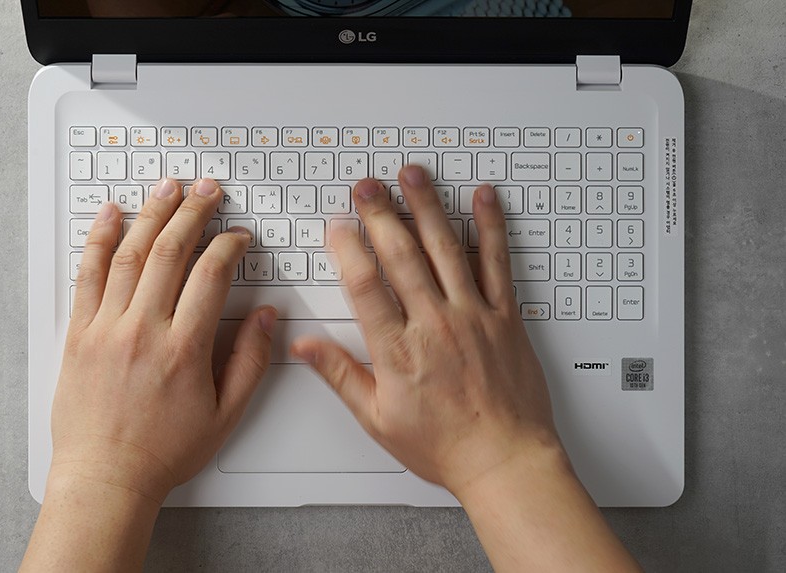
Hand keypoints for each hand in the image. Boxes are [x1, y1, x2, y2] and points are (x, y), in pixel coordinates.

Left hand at [52, 177, 275, 501]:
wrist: (105, 478)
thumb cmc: (164, 451)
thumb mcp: (226, 414)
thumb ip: (250, 361)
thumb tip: (267, 316)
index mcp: (184, 349)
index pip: (211, 275)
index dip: (228, 246)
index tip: (238, 236)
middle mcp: (144, 331)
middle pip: (171, 253)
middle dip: (193, 213)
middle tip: (207, 190)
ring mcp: (106, 329)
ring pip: (131, 255)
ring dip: (152, 214)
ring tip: (168, 188)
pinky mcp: (78, 334)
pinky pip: (87, 276)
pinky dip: (100, 241)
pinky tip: (112, 216)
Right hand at [291, 166, 560, 496]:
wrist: (505, 460)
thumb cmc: (445, 446)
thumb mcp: (378, 418)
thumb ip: (341, 375)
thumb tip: (305, 347)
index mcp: (398, 350)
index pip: (365, 285)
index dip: (348, 248)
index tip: (339, 224)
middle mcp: (434, 324)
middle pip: (401, 255)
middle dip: (380, 214)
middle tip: (367, 186)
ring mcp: (472, 315)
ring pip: (444, 248)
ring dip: (426, 206)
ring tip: (411, 175)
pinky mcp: (505, 316)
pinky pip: (497, 262)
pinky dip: (490, 227)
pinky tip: (482, 199)